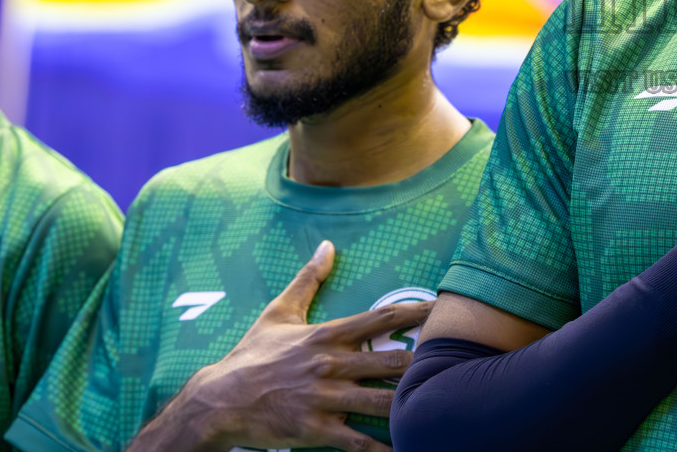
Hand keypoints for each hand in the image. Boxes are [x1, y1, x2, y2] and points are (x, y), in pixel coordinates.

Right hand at [130, 241, 431, 451]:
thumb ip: (309, 280)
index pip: (382, 317)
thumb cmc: (251, 355)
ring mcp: (325, 400)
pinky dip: (384, 447)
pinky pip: (358, 442)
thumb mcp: (279, 312)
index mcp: (327, 335)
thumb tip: (326, 245)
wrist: (217, 401)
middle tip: (459, 361)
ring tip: (445, 404)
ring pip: (382, 402)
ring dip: (412, 404)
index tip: (447, 306)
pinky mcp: (315, 430)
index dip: (419, 311)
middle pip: (392, 362)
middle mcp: (331, 365)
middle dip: (426, 363)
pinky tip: (407, 447)